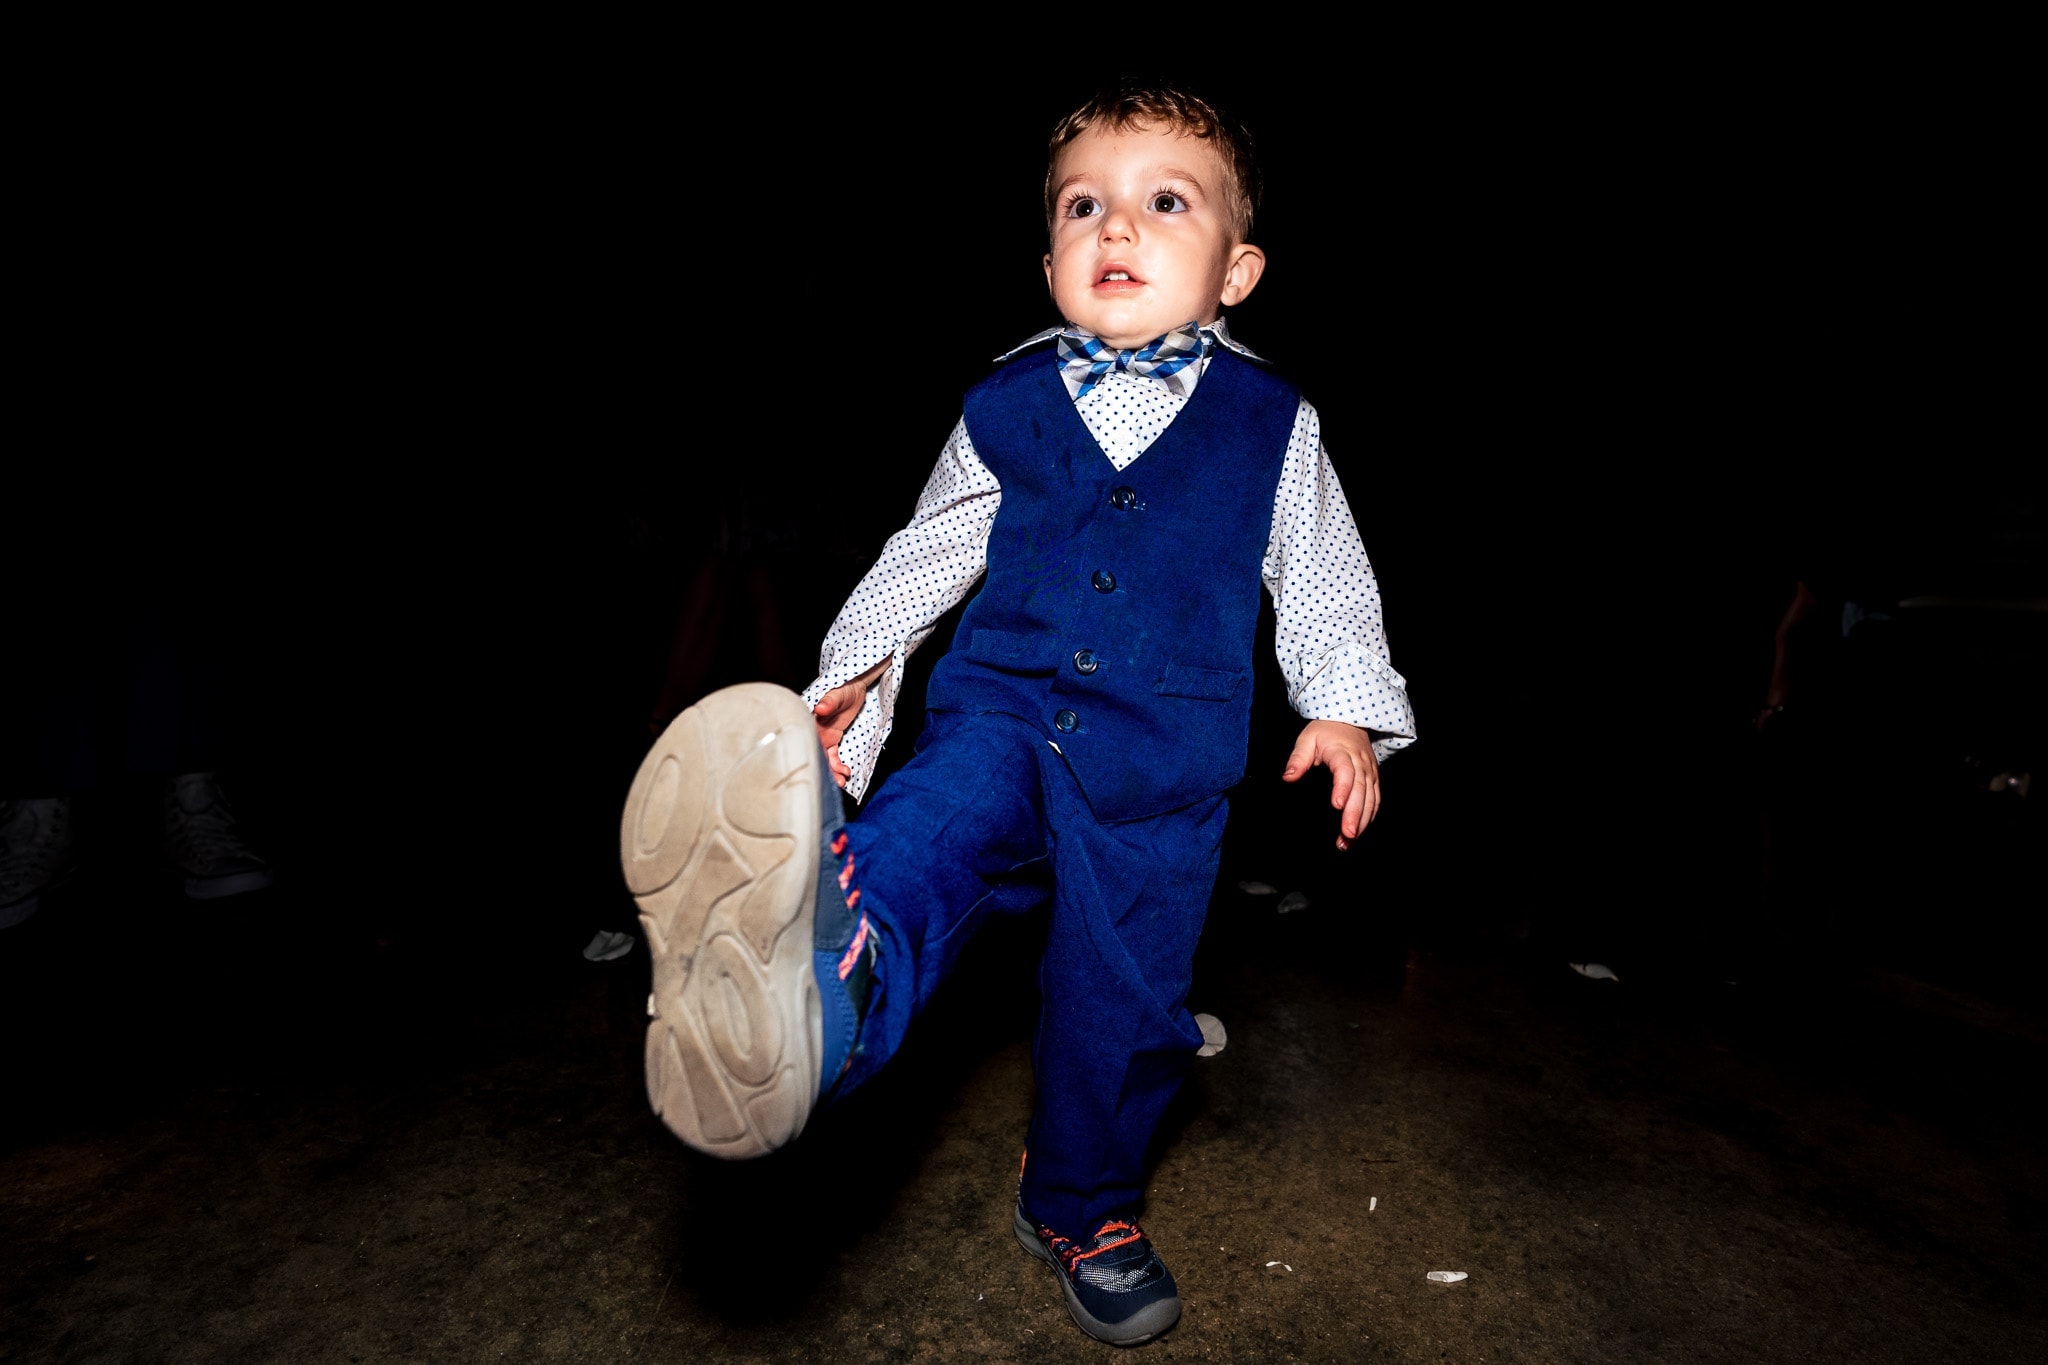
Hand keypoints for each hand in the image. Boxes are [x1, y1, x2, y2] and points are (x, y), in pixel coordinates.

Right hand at [812, 658, 889, 788]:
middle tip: (834, 783)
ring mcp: (822, 736)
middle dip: (823, 770)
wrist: (855, 686)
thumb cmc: (843, 687)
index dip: (811, 754)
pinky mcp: (832, 739)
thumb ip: (829, 702)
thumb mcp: (837, 694)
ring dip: (832, 772)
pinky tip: (846, 772)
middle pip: (815, 753)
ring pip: (824, 758)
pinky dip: (838, 766)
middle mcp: (813, 730)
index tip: (818, 767)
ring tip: (841, 782)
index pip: (806, 739)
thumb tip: (819, 709)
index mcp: (809, 720)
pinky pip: (833, 756)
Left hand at [1282, 719, 1380, 850]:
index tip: (1336, 805)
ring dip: (1362, 821)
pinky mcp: (1374, 779)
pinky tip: (1358, 832)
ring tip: (1349, 841)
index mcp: (1343, 752)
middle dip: (1355, 814)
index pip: (1345, 771)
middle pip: (1361, 790)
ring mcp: (1370, 772)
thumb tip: (1287, 778)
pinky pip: (1375, 800)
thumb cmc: (1325, 731)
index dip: (1343, 788)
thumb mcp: (1307, 739)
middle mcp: (1361, 763)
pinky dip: (1369, 818)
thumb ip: (1297, 759)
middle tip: (1346, 835)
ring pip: (1371, 799)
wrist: (1349, 721)